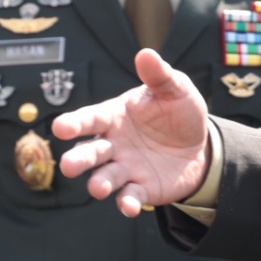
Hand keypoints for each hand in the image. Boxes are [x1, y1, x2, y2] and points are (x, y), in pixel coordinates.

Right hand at [55, 50, 215, 216]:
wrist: (200, 145)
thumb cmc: (178, 112)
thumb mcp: (175, 90)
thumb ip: (159, 76)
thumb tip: (146, 53)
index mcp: (114, 116)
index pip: (90, 119)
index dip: (74, 123)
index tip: (60, 127)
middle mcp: (113, 144)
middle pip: (90, 152)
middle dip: (78, 159)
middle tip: (69, 165)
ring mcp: (125, 167)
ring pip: (104, 177)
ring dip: (99, 183)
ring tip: (97, 188)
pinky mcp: (141, 188)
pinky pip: (129, 196)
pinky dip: (126, 203)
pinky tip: (128, 207)